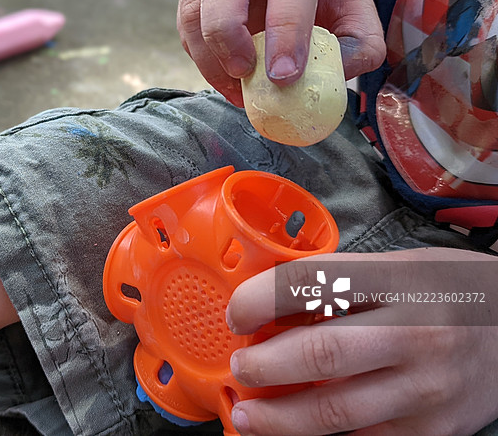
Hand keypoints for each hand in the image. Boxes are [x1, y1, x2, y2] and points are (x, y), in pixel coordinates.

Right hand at [177, 0, 384, 105]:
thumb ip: (358, 43)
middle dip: (231, 33)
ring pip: (194, 2)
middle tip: (246, 74)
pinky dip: (202, 58)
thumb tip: (333, 74)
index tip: (285, 75)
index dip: (287, 27)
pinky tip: (227, 81)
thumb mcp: (357, 5)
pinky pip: (185, 23)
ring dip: (210, 54)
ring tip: (238, 89)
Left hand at [226, 248, 497, 434]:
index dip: (260, 300)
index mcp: (399, 281)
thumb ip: (341, 281)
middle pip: (321, 354)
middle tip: (239, 368)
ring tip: (248, 415)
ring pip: (336, 412)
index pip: (312, 284)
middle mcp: (415, 334)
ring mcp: (427, 389)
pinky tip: (295, 431)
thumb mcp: (400, 267)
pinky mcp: (434, 431)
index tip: (236, 313)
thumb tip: (267, 299)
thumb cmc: (449, 293)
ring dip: (280, 419)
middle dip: (264, 366)